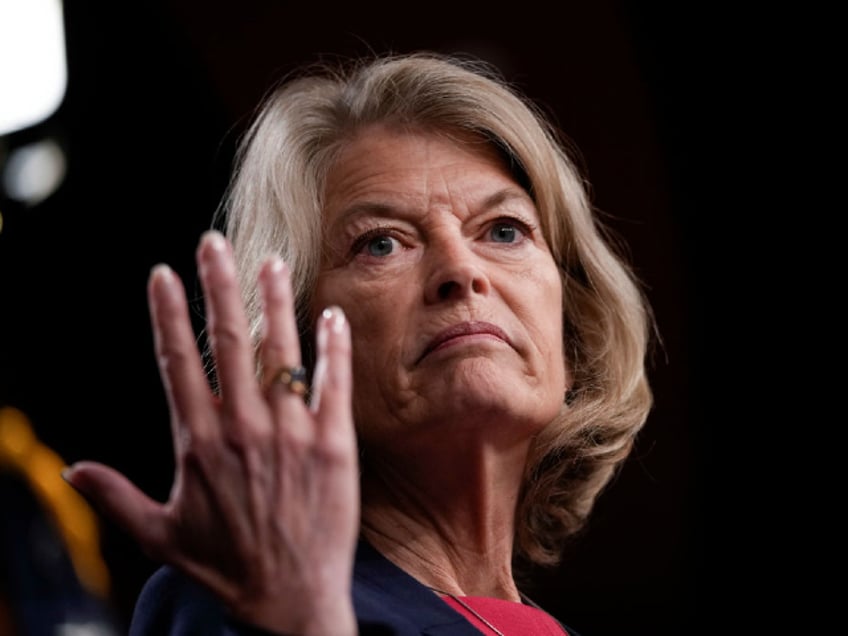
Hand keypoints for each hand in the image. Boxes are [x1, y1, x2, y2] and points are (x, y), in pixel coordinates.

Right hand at [64, 230, 358, 635]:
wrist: (290, 602)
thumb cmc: (225, 568)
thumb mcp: (158, 536)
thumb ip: (115, 496)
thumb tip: (73, 470)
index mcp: (199, 442)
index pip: (176, 362)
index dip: (167, 314)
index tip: (162, 275)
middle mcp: (244, 428)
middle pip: (228, 341)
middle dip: (219, 286)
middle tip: (214, 243)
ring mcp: (292, 434)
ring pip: (282, 353)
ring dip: (275, 302)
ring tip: (271, 262)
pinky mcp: (334, 445)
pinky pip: (334, 384)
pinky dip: (333, 347)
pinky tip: (331, 316)